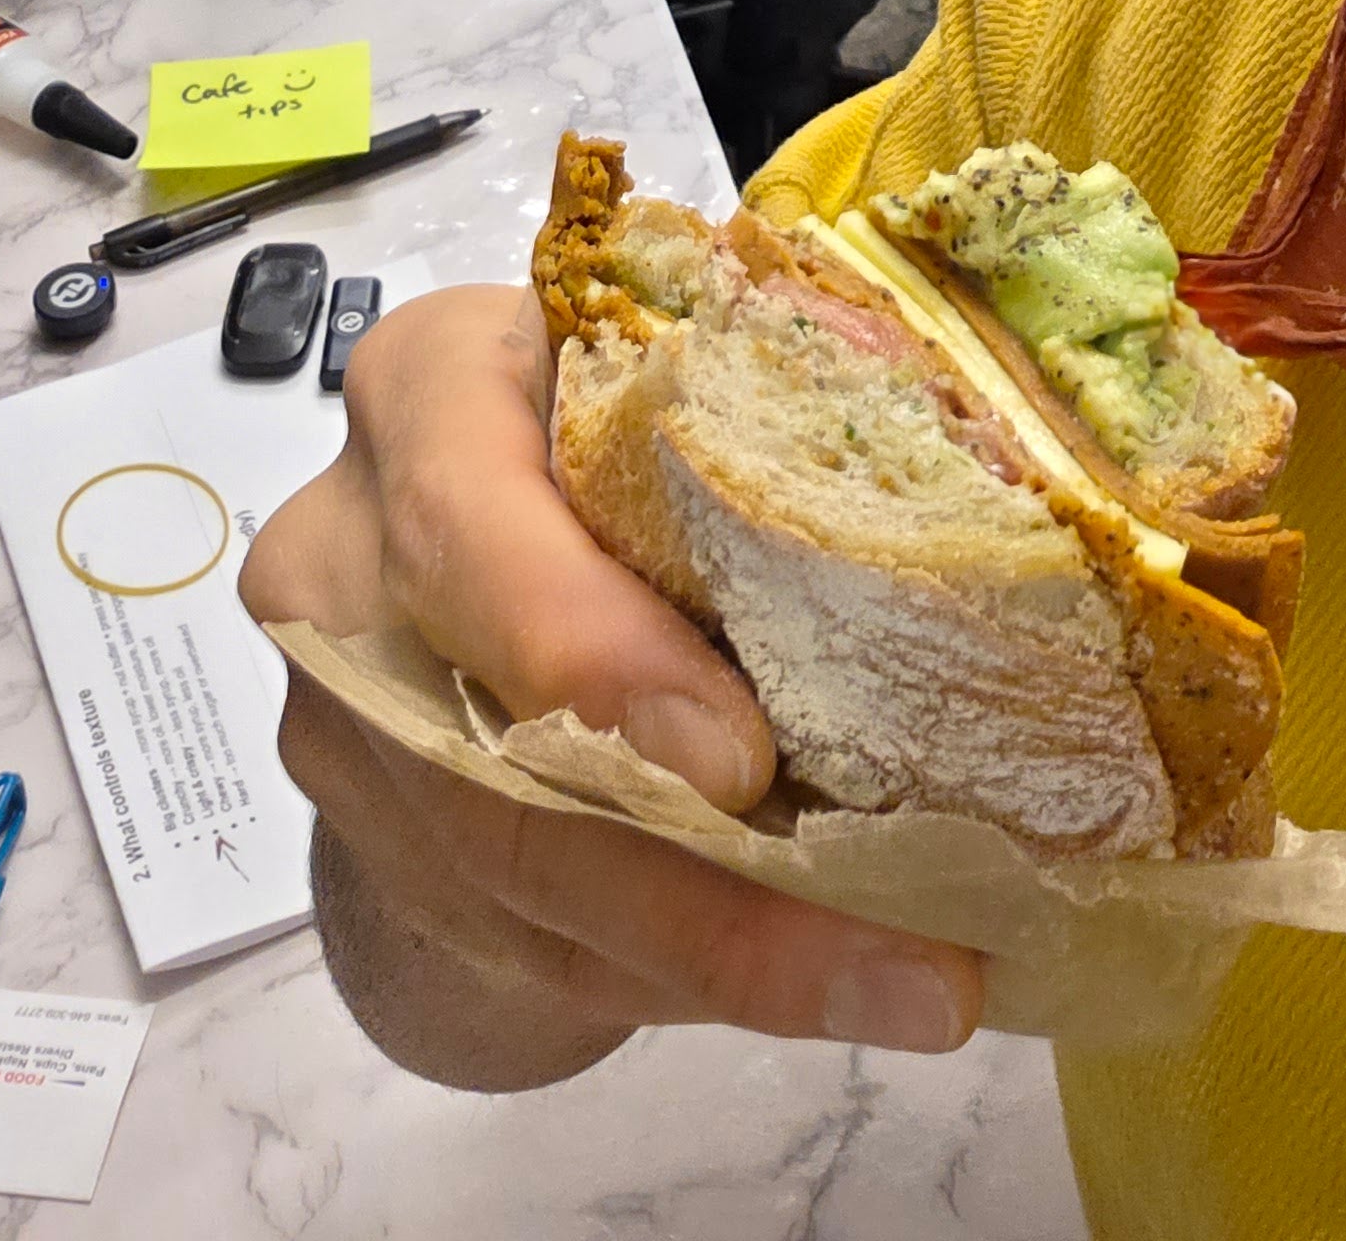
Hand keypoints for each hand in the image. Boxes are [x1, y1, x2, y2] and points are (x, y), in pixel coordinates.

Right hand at [239, 284, 981, 1086]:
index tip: (739, 767)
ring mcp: (353, 723)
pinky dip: (691, 975)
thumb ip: (765, 409)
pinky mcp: (391, 846)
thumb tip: (995, 499)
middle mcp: (350, 560)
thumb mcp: (676, 356)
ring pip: (523, 888)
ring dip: (726, 962)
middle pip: (494, 766)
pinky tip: (829, 985)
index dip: (588, 657)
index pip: (469, 528)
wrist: (480, 512)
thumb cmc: (620, 397)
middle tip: (905, 957)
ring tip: (914, 988)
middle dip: (705, 890)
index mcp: (426, 394)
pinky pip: (536, 944)